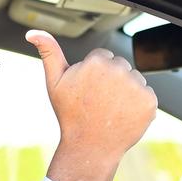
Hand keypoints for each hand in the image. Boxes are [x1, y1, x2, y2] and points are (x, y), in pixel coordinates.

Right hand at [25, 30, 156, 180]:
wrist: (89, 147)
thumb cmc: (70, 114)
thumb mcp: (54, 82)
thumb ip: (48, 52)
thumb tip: (32, 33)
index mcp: (97, 62)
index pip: (103, 57)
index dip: (93, 74)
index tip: (87, 90)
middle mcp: (119, 70)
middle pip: (120, 66)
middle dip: (111, 80)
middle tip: (98, 101)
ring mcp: (136, 86)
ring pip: (134, 79)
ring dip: (126, 91)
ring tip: (110, 109)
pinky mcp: (149, 102)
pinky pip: (146, 94)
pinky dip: (138, 104)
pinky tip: (123, 115)